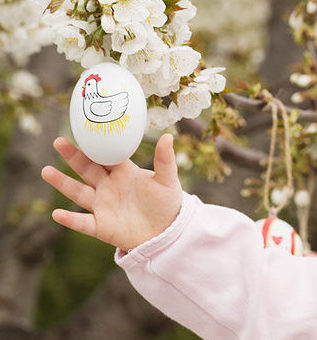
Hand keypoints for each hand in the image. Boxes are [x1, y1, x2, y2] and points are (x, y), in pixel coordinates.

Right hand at [41, 134, 182, 250]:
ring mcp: (102, 206)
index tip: (82, 130)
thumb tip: (168, 136)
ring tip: (46, 171)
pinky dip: (70, 219)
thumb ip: (165, 160)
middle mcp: (108, 187)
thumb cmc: (167, 203)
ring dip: (62, 183)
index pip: (105, 156)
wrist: (167, 232)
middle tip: (58, 142)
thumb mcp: (167, 180)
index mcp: (123, 172)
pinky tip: (56, 214)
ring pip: (78, 193)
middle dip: (73, 157)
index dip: (94, 145)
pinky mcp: (101, 227)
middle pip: (87, 169)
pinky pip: (82, 222)